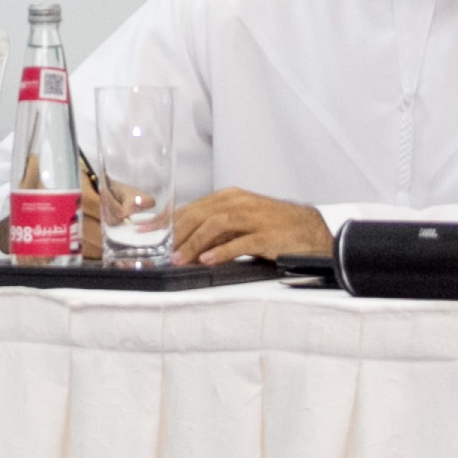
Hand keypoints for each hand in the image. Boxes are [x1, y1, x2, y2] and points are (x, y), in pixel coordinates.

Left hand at [171, 189, 333, 265]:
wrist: (311, 231)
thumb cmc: (274, 226)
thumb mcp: (242, 221)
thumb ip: (216, 228)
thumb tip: (185, 241)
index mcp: (230, 197)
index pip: (191, 207)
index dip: (167, 219)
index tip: (146, 230)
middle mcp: (239, 203)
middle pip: (199, 214)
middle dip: (175, 232)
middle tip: (159, 250)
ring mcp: (254, 218)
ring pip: (215, 225)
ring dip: (194, 242)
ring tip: (179, 259)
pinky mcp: (267, 236)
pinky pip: (240, 242)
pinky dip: (221, 251)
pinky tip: (208, 260)